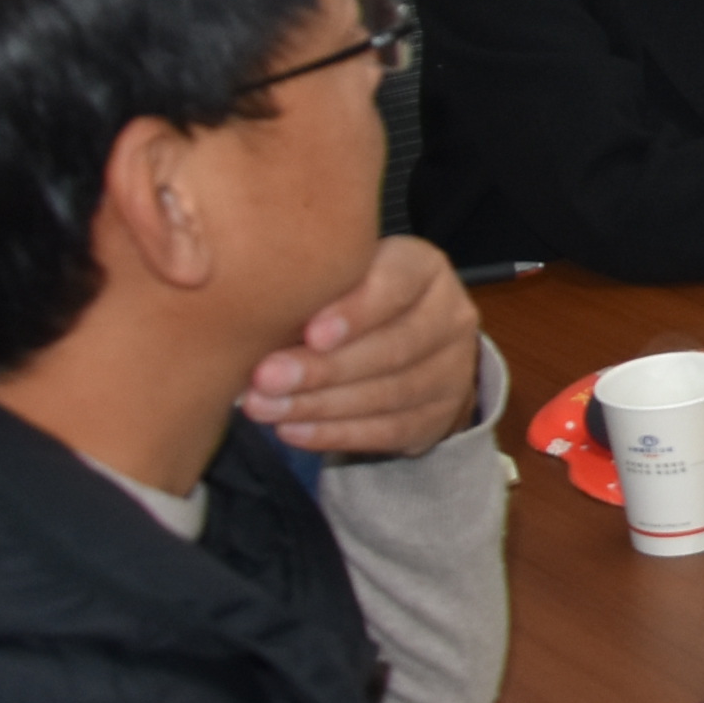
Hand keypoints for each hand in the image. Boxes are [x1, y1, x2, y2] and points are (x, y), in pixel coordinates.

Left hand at [242, 234, 483, 456]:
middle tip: (265, 378)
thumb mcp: (340, 277)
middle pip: (394, 347)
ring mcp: (452, 369)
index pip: (398, 284)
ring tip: (264, 408)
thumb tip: (250, 308)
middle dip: (325, 368)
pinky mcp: (440, 413)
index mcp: (424, 269)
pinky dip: (336, 433)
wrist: (407, 344)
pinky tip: (292, 430)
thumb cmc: (350, 301)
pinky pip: (389, 430)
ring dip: (320, 405)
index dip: (356, 311)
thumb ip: (313, 288)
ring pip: (390, 393)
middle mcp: (450, 316)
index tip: (309, 334)